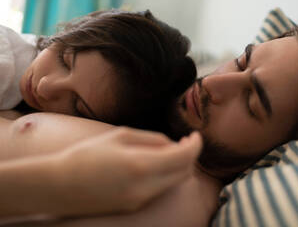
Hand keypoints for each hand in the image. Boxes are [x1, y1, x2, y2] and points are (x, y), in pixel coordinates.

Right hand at [54, 127, 201, 216]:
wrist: (59, 185)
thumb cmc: (87, 154)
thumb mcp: (121, 136)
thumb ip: (153, 139)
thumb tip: (174, 144)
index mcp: (140, 165)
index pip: (184, 156)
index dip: (195, 144)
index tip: (195, 135)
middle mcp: (144, 187)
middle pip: (184, 172)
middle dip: (189, 155)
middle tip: (185, 141)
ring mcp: (140, 200)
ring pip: (174, 182)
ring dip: (179, 166)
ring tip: (169, 151)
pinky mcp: (134, 206)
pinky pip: (160, 189)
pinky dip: (166, 176)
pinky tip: (155, 164)